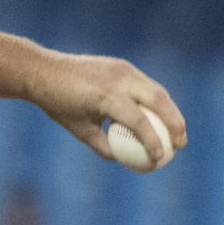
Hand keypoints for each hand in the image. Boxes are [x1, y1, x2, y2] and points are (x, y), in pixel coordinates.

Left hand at [31, 50, 187, 163]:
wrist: (43, 70)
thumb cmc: (58, 103)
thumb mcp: (78, 128)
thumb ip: (101, 144)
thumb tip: (120, 159)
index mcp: (106, 97)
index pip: (139, 121)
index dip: (153, 142)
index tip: (159, 159)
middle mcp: (118, 80)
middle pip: (158, 101)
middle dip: (175, 123)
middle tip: (180, 145)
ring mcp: (122, 69)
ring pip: (156, 90)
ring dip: (170, 111)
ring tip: (177, 132)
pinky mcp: (122, 65)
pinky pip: (145, 84)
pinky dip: (156, 100)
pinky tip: (160, 115)